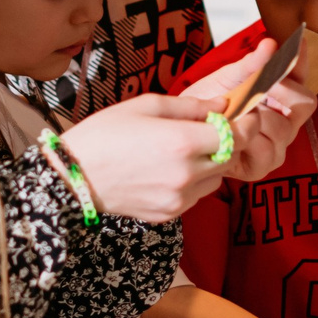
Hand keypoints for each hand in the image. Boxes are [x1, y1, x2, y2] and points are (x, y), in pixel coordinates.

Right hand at [55, 94, 243, 222]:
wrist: (71, 178)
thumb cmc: (105, 135)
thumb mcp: (147, 106)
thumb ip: (191, 106)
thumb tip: (223, 103)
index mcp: (183, 142)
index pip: (237, 135)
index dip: (246, 123)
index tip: (244, 115)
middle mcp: (187, 174)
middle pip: (231, 157)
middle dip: (228, 141)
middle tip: (212, 129)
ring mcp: (179, 198)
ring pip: (216, 178)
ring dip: (211, 163)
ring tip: (183, 150)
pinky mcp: (170, 214)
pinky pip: (197, 195)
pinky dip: (193, 181)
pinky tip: (168, 169)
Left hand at [176, 37, 311, 182]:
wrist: (184, 127)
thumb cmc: (210, 102)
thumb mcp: (229, 78)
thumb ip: (252, 64)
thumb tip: (271, 43)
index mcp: (283, 98)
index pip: (303, 78)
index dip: (299, 62)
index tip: (293, 44)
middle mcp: (286, 123)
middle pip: (304, 103)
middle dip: (279, 90)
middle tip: (258, 84)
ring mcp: (276, 147)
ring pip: (283, 128)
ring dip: (257, 117)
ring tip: (236, 112)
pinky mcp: (260, 167)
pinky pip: (265, 151)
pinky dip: (246, 140)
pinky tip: (232, 133)